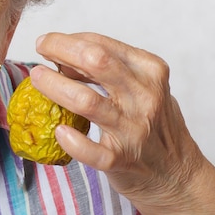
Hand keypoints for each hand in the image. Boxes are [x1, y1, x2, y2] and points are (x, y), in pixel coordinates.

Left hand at [31, 32, 214, 214]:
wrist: (177, 175)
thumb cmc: (152, 122)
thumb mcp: (142, 87)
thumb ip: (109, 70)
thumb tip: (63, 56)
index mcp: (150, 71)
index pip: (103, 44)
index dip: (69, 39)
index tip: (48, 41)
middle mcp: (145, 96)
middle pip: (96, 61)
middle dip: (60, 49)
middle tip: (39, 48)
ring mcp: (134, 129)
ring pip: (86, 101)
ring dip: (54, 86)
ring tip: (37, 78)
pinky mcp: (122, 159)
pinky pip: (89, 149)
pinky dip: (70, 139)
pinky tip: (58, 130)